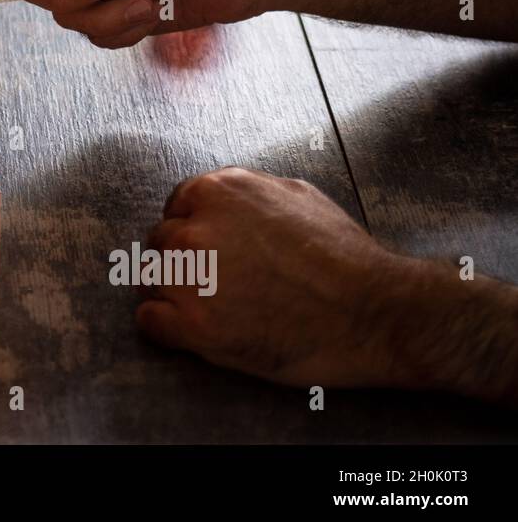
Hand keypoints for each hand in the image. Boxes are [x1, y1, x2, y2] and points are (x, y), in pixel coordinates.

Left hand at [136, 167, 414, 387]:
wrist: (372, 311)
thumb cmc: (342, 255)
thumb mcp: (296, 194)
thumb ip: (246, 193)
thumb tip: (221, 198)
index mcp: (217, 192)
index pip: (174, 208)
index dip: (192, 230)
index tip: (210, 249)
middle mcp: (195, 230)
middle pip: (159, 244)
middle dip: (182, 261)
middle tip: (214, 282)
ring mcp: (191, 278)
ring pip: (151, 280)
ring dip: (173, 293)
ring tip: (211, 306)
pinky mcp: (195, 326)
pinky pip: (150, 321)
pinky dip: (166, 328)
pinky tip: (194, 330)